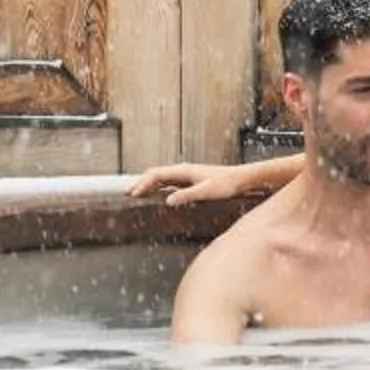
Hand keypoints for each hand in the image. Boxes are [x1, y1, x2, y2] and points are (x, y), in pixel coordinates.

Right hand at [127, 162, 249, 203]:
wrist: (241, 178)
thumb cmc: (227, 184)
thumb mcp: (206, 192)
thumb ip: (187, 196)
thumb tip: (168, 200)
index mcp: (184, 171)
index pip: (156, 175)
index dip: (142, 183)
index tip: (131, 192)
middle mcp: (183, 170)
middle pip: (155, 174)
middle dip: (140, 182)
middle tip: (127, 193)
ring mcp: (186, 174)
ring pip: (161, 177)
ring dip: (148, 184)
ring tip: (136, 193)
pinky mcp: (190, 179)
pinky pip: (169, 181)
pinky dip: (158, 186)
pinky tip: (155, 193)